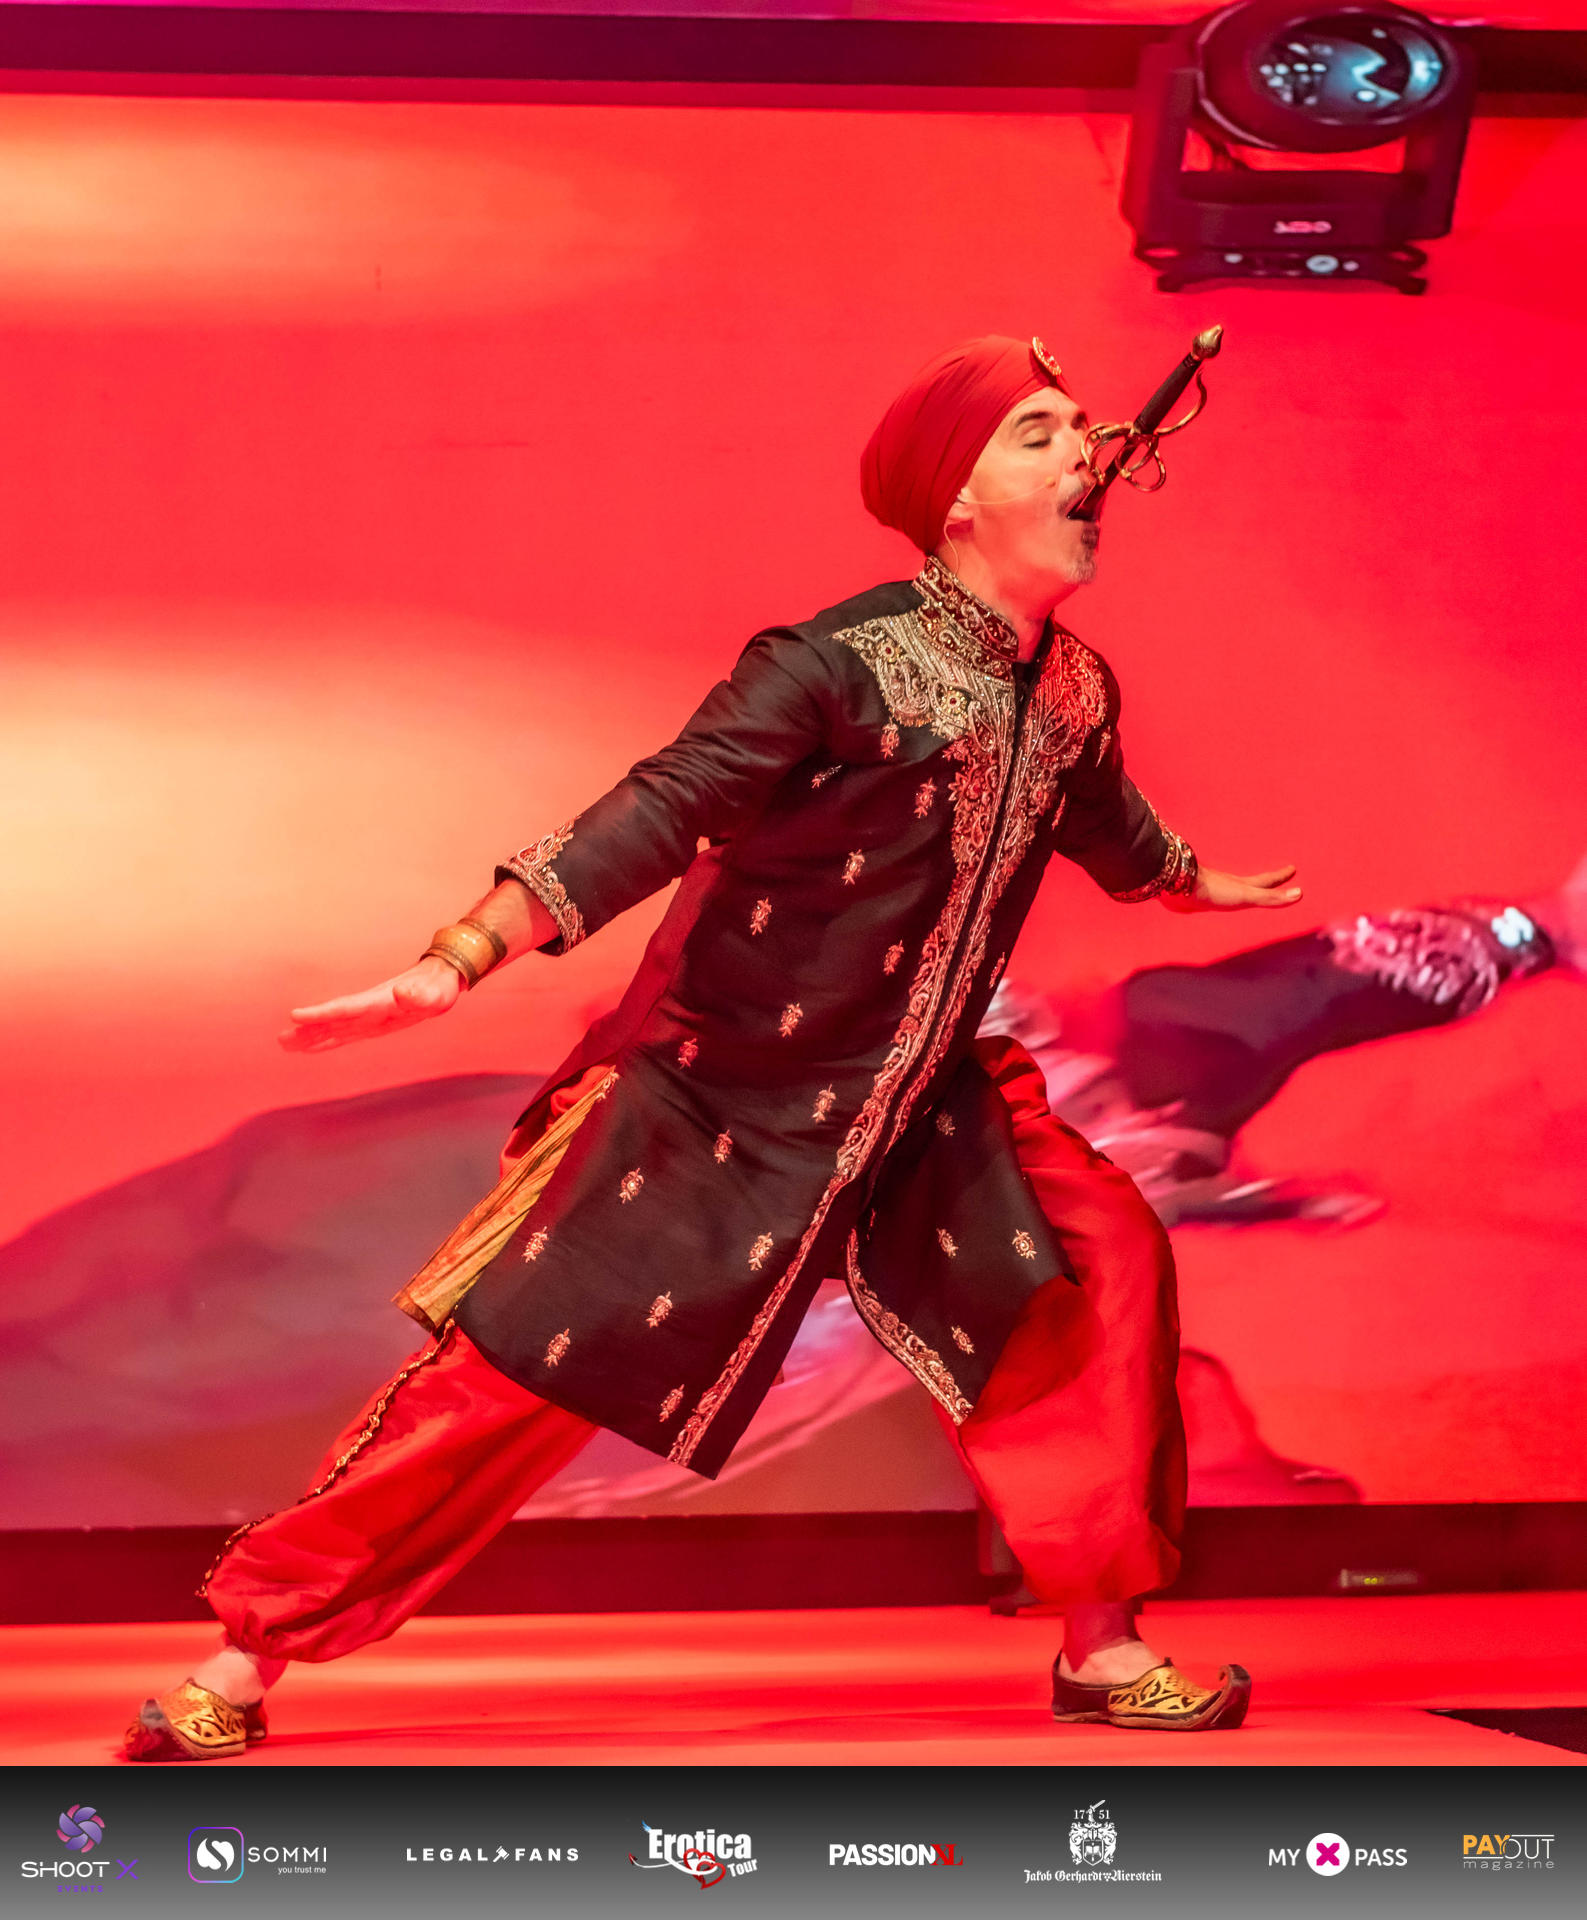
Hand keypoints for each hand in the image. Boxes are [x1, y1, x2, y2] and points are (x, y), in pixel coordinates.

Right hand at [278, 955, 463, 1052]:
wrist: (439, 980)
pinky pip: (344, 1033)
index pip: (344, 1008)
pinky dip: (326, 1040)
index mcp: (378, 1002)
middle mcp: (367, 1009)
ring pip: (333, 1027)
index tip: (295, 1015)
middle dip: (307, 1029)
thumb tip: (402, 992)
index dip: (321, 1013)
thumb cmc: (438, 989)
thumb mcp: (434, 994)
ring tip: (284, 1043)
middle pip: (332, 1020)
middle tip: (281, 1039)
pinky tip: (310, 1046)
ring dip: (310, 1035)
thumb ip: (418, 995)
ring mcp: (367, 1016)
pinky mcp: (371, 1024)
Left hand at [1164, 864, 1302, 913]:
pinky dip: (1220, 898)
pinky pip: (1213, 899)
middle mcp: (1230, 886)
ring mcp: (1214, 891)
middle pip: (1252, 883)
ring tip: (1247, 888)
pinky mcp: (1198, 899)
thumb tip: (1299, 894)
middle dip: (1267, 880)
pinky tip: (1212, 901)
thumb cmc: (1215, 890)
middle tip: (1279, 875)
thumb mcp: (1247, 895)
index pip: (1267, 881)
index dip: (1280, 877)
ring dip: (1243, 888)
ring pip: (1233, 889)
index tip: (1293, 868)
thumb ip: (1270, 897)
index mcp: (1243, 885)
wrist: (1179, 886)